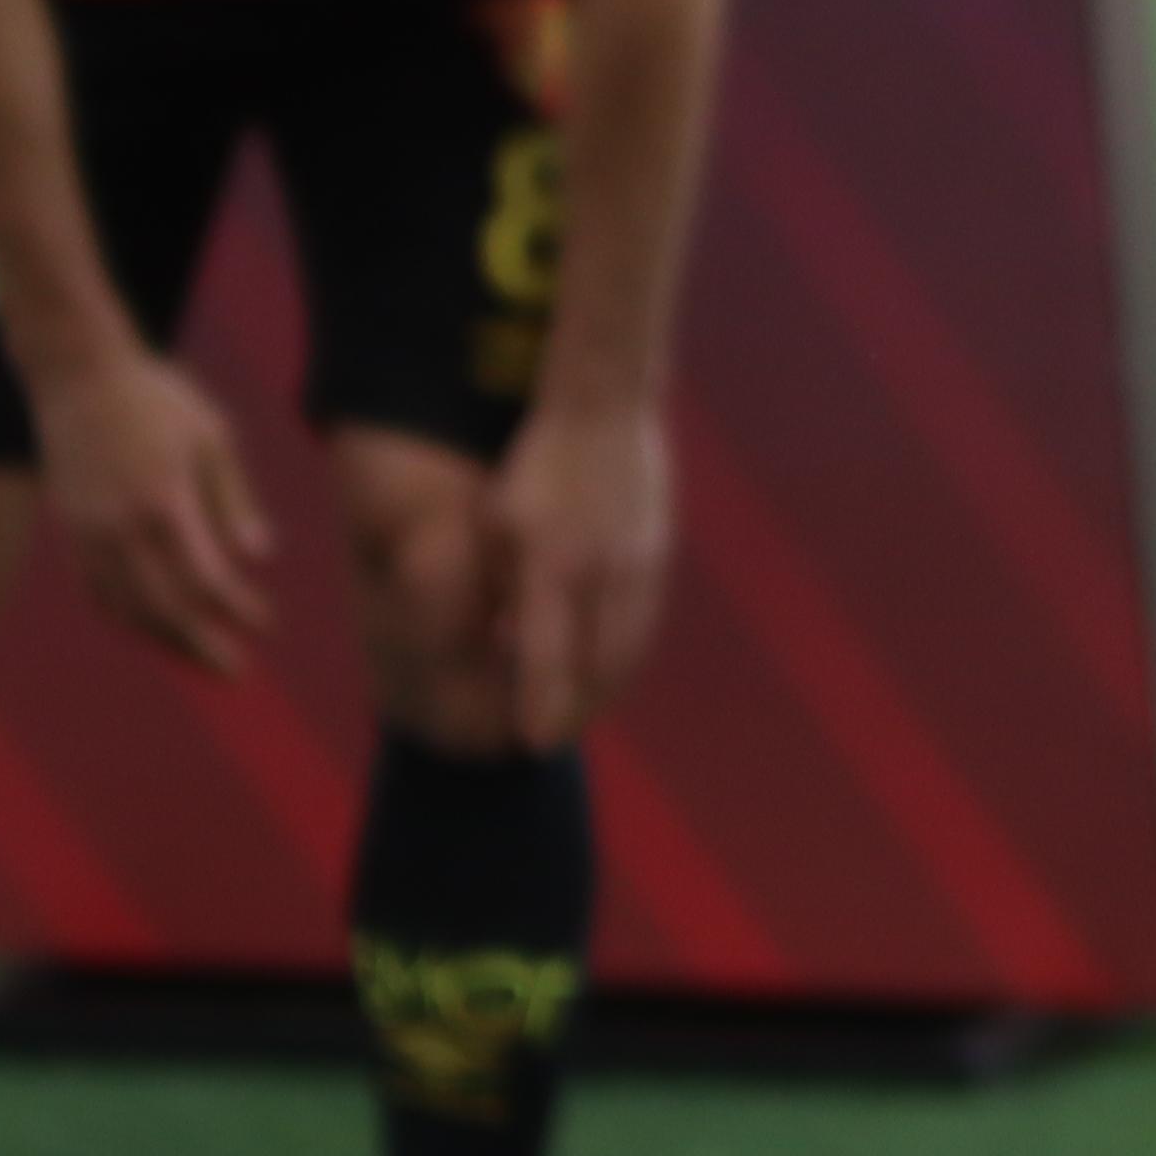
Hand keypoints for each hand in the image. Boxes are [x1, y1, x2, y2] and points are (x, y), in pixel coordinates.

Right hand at [38, 344, 269, 673]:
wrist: (80, 379)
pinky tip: (151, 628)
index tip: (267, 624)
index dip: (237, 607)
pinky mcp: (70, 531)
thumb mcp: (213, 436)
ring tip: (200, 660)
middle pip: (164, 604)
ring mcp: (89, 532)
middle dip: (203, 642)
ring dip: (165, 639)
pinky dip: (126, 616)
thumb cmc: (158, 400)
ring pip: (126, 605)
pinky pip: (96, 590)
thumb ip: (234, 500)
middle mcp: (121, 526)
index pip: (206, 576)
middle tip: (237, 670)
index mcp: (164, 501)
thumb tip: (259, 557)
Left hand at [485, 395, 676, 747]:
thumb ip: (502, 584)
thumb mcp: (497, 522)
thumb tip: (501, 645)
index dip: (542, 705)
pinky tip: (607, 664)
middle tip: (551, 736)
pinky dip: (625, 654)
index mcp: (551, 563)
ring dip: (605, 687)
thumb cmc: (535, 465)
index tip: (534, 744)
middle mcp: (600, 570)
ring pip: (628, 647)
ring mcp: (638, 563)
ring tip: (580, 711)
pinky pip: (644, 622)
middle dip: (577, 709)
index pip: (548, 654)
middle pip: (598, 665)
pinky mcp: (659, 555)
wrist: (606, 411)